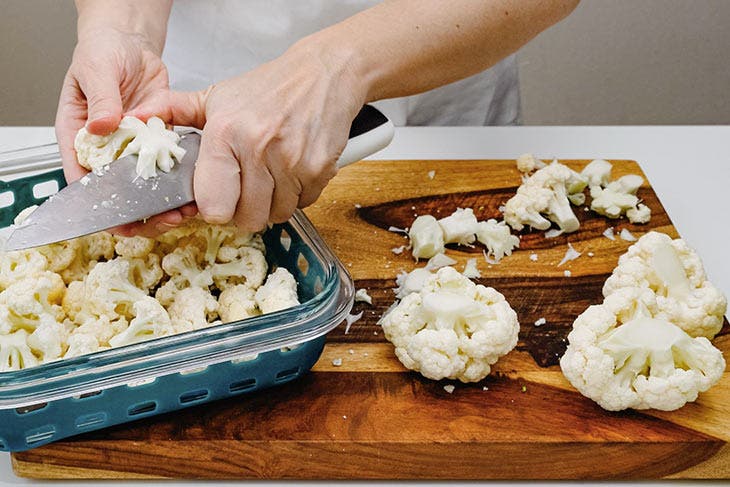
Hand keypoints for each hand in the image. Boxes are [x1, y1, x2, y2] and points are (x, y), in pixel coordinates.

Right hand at [55, 27, 192, 234]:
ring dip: (163, 202)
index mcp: (80, 136)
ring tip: (183, 211)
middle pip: (119, 192)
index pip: (84, 180)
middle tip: (162, 219)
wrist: (130, 41)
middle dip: (140, 211)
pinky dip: (179, 181)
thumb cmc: (103, 52)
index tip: (121, 221)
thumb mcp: (96, 71)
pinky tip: (193, 191)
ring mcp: (133, 148)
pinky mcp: (157, 141)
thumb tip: (102, 126)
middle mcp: (107, 149)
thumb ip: (101, 99)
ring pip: (146, 186)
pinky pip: (166, 166)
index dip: (101, 205)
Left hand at [160, 40, 366, 231]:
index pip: (214, 206)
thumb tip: (134, 120)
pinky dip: (297, 196)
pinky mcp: (319, 169)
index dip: (215, 208)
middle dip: (245, 211)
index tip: (219, 198)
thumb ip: (172, 111)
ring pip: (276, 215)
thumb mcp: (216, 96)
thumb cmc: (268, 88)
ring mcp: (292, 161)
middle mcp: (258, 149)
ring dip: (272, 205)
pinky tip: (291, 172)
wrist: (322, 74)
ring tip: (270, 178)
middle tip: (246, 190)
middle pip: (247, 218)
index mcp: (225, 133)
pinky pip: (303, 204)